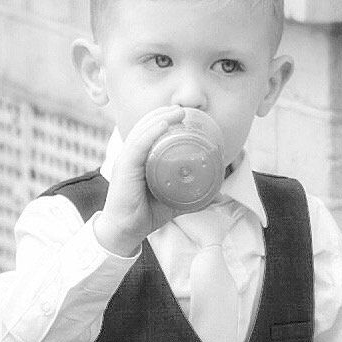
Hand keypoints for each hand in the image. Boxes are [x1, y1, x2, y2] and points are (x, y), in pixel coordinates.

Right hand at [94, 105, 186, 254]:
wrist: (126, 232)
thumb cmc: (146, 213)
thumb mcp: (173, 200)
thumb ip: (192, 194)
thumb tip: (218, 192)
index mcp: (139, 158)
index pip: (148, 131)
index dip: (163, 118)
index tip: (183, 114)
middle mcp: (131, 155)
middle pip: (145, 126)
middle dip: (163, 113)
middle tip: (183, 110)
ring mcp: (126, 160)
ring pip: (141, 131)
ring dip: (160, 118)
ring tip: (177, 112)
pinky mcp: (124, 169)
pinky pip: (137, 146)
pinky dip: (150, 133)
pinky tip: (163, 124)